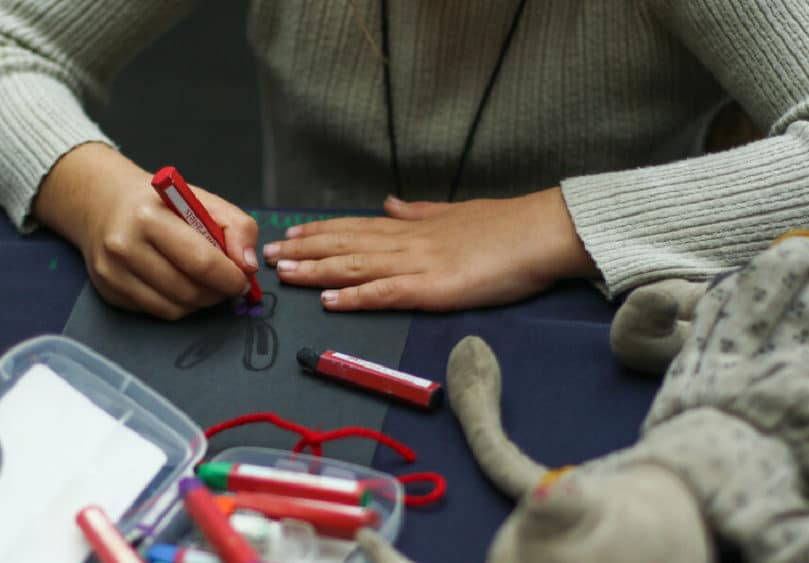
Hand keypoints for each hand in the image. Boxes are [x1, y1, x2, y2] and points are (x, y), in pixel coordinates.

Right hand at [33, 143, 258, 319]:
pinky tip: (180, 285)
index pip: (201, 261)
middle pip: (188, 290)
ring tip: (205, 283)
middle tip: (227, 284)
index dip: (230, 277)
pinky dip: (178, 305)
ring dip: (200, 302)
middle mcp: (125, 246)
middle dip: (218, 292)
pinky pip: (157, 312)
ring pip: (174, 308)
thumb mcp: (203, 201)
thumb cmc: (162, 204)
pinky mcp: (109, 291)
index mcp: (150, 217)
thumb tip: (248, 265)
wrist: (105, 204)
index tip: (243, 279)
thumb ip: (237, 227)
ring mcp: (112, 272)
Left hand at [262, 188, 595, 310]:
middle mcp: (408, 242)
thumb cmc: (506, 227)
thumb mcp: (455, 212)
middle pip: (345, 245)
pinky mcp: (435, 288)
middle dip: (303, 250)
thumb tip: (390, 203)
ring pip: (356, 266)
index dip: (319, 232)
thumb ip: (419, 211)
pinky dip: (356, 297)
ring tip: (283, 274)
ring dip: (316, 271)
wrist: (542, 233)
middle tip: (266, 255)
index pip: (355, 228)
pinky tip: (329, 301)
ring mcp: (419, 264)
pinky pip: (387, 293)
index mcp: (413, 227)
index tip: (288, 235)